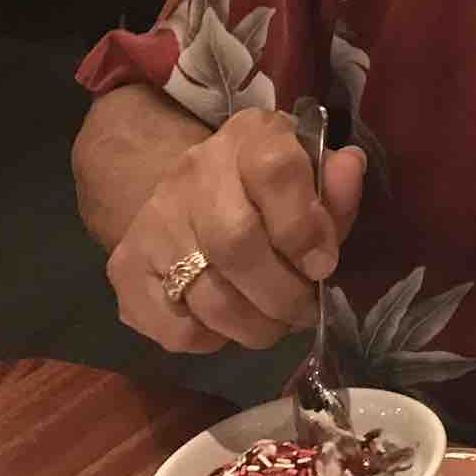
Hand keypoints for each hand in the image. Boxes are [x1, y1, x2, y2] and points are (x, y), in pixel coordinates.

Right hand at [106, 107, 364, 352]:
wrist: (195, 197)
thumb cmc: (275, 195)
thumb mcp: (316, 180)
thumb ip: (338, 185)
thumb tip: (350, 168)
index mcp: (250, 136)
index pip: (273, 169)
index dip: (304, 226)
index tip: (323, 265)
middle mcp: (192, 171)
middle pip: (235, 242)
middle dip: (282, 292)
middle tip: (303, 309)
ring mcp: (152, 221)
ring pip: (206, 295)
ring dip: (255, 325)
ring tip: (277, 324)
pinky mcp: (125, 268)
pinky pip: (175, 329)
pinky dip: (214, 339)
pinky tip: (230, 325)